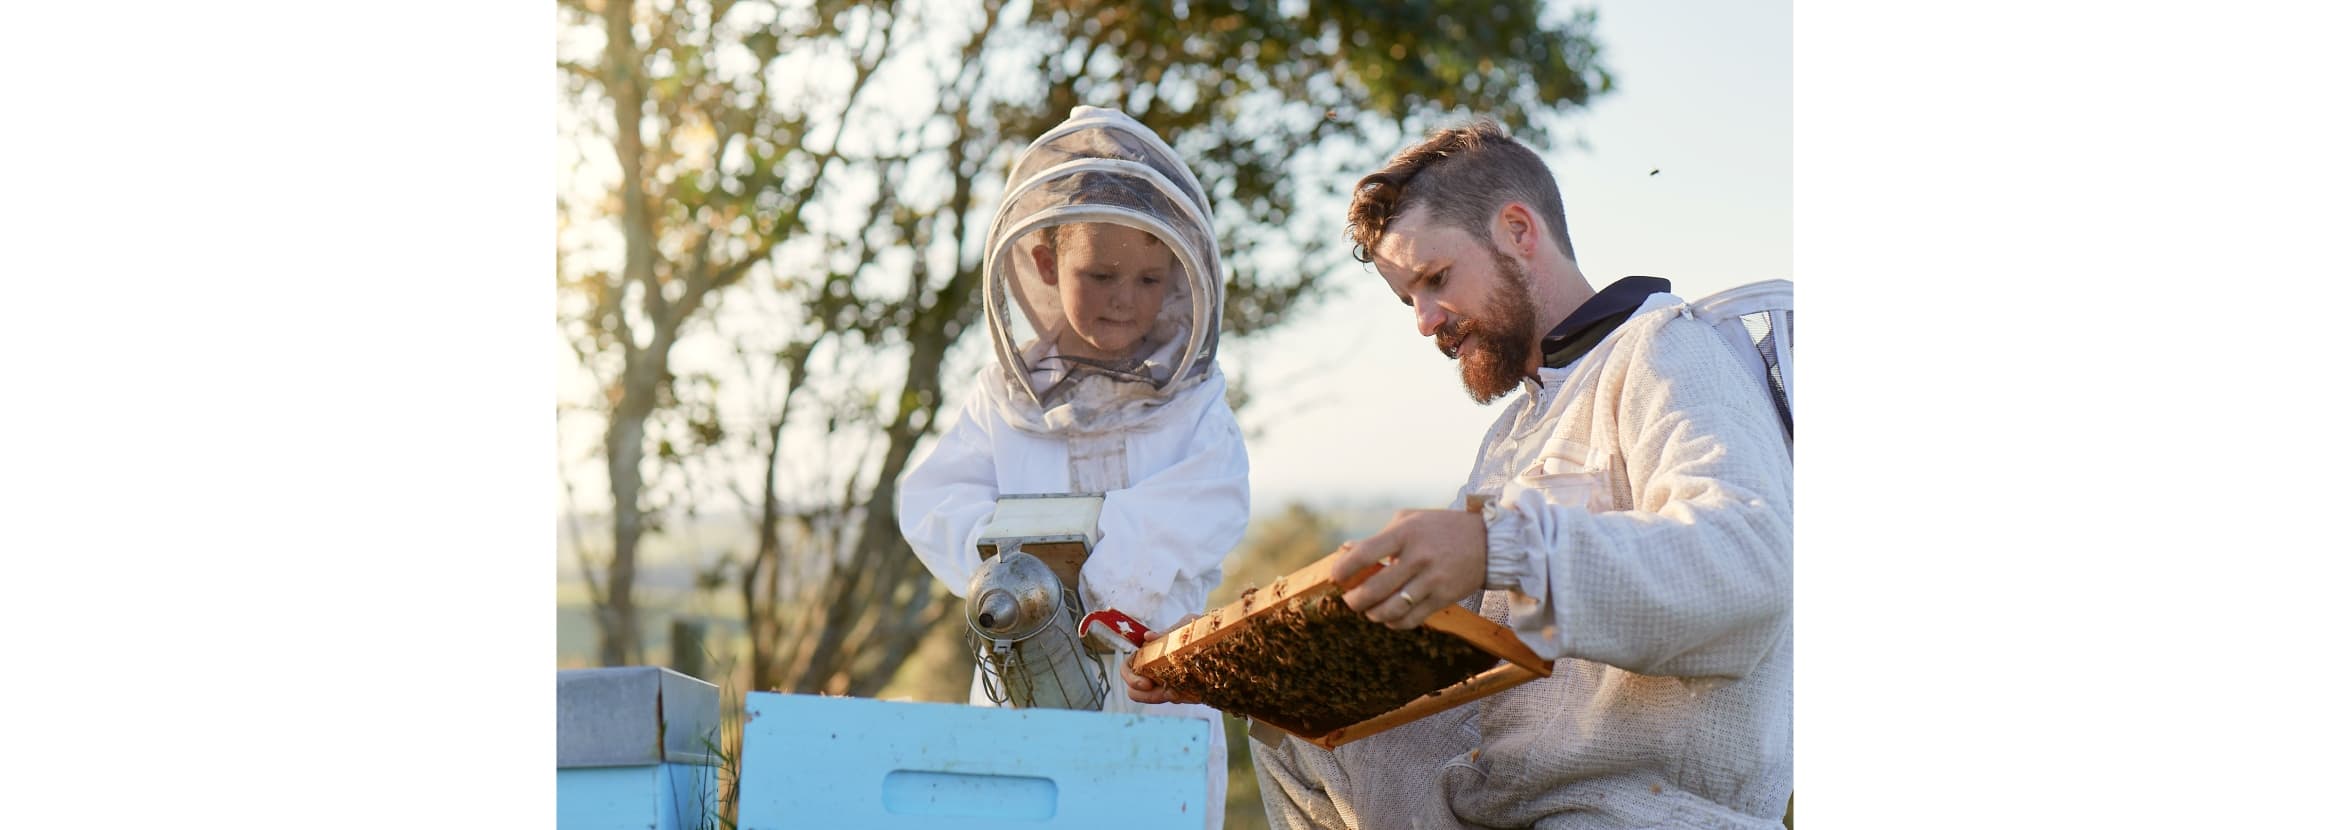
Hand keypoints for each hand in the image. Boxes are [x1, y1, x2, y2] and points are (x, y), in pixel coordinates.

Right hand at [1121, 613, 1199, 704]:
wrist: (1224, 639)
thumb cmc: (1200, 629)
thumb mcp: (1186, 626)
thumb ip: (1167, 633)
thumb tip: (1148, 637)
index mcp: (1149, 654)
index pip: (1128, 668)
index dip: (1130, 677)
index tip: (1146, 683)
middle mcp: (1153, 670)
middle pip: (1133, 690)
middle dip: (1143, 694)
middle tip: (1160, 690)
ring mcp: (1166, 681)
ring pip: (1152, 698)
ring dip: (1160, 698)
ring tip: (1175, 692)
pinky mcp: (1182, 690)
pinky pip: (1174, 699)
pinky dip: (1177, 698)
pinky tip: (1187, 694)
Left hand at [1334, 508, 1486, 629]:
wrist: (1489, 541)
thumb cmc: (1442, 528)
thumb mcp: (1410, 520)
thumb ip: (1380, 536)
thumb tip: (1346, 550)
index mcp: (1406, 534)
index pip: (1365, 554)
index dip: (1344, 569)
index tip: (1337, 577)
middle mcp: (1418, 557)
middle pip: (1375, 589)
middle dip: (1355, 600)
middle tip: (1350, 601)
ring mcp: (1432, 579)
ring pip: (1391, 609)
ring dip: (1373, 614)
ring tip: (1369, 611)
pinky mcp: (1444, 597)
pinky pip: (1412, 618)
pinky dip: (1395, 623)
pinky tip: (1389, 618)